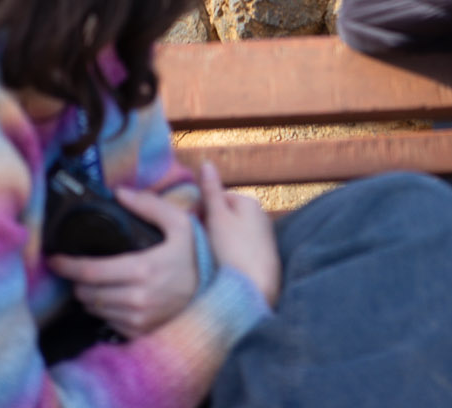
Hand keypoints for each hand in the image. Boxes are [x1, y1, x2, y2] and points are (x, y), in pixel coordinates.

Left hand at [49, 190, 196, 338]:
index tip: (53, 260)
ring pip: (95, 309)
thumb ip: (148, 205)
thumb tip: (119, 193)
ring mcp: (137, 320)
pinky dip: (104, 309)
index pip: (91, 272)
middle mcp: (136, 299)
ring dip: (89, 295)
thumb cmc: (194, 256)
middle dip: (77, 280)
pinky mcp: (139, 333)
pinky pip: (108, 323)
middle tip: (77, 267)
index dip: (67, 266)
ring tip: (94, 280)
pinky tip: (111, 296)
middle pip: (87, 293)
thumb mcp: (179, 223)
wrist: (216, 294)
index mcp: (142, 270)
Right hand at [199, 162, 280, 306]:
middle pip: (225, 215)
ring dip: (218, 241)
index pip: (218, 197)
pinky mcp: (263, 259)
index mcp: (248, 202)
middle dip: (209, 226)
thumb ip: (211, 191)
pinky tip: (222, 267)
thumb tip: (207, 162)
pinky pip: (239, 249)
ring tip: (208, 256)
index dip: (200, 209)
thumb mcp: (218, 217)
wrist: (256, 290)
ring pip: (231, 233)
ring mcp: (263, 239)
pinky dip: (229, 255)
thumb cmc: (234, 250)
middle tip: (197, 242)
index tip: (188, 225)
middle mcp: (260, 216)